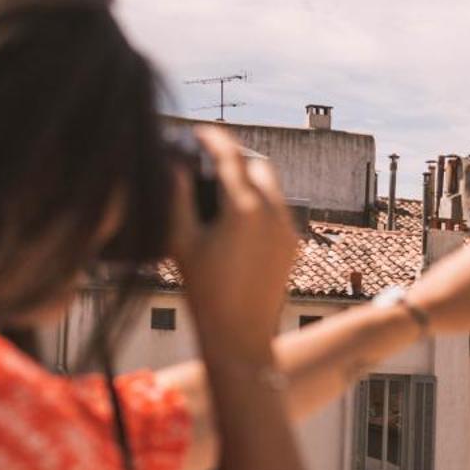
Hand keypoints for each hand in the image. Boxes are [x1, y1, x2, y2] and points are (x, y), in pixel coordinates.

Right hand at [171, 125, 298, 362]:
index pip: (229, 156)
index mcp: (243, 208)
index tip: (199, 132)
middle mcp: (272, 214)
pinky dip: (260, 204)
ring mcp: (286, 231)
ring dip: (250, 180)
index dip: (212, 138)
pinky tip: (237, 218)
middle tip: (211, 160)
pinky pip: (278, 212)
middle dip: (236, 157)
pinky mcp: (292, 247)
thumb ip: (178, 197)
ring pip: (272, 188)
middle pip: (259, 165)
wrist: (241, 338)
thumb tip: (176, 165)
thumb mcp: (181, 242)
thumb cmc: (205, 293)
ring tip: (222, 188)